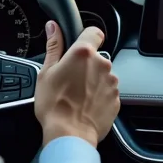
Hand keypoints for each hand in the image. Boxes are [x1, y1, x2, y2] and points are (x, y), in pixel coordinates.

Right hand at [34, 21, 118, 147]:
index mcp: (83, 54)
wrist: (69, 134)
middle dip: (85, 65)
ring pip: (102, 75)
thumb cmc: (54, 105)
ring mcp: (111, 82)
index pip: (94, 32)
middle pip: (96, 57)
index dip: (87, 36)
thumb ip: (53, 46)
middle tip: (70, 80)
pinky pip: (107, 92)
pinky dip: (98, 96)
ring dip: (92, 81)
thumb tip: (53, 28)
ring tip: (76, 96)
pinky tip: (85, 105)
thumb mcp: (46, 72)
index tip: (80, 45)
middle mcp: (102, 64)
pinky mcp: (116, 98)